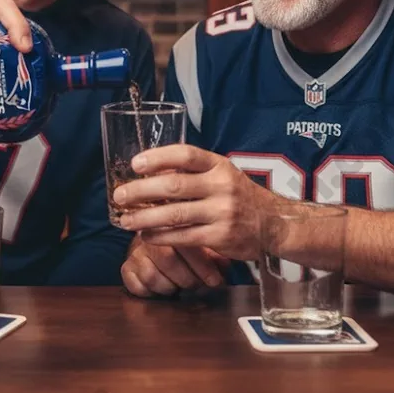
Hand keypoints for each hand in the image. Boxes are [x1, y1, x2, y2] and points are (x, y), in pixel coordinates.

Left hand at [113, 145, 277, 260]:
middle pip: (174, 186)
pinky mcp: (220, 237)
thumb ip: (193, 172)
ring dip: (144, 218)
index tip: (135, 163)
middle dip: (141, 191)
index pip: (186, 155)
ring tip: (125, 220)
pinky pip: (183, 237)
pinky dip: (160, 237)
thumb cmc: (240, 195)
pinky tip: (146, 236)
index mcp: (219, 165)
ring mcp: (222, 212)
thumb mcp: (221, 174)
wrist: (274, 224)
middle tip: (119, 196)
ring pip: (174, 215)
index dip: (158, 157)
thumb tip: (150, 172)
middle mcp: (221, 186)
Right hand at [121, 235, 228, 297]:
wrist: (155, 237)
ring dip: (170, 287)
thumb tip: (224, 264)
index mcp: (170, 223)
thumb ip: (216, 252)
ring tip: (179, 285)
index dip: (203, 265)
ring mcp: (136, 251)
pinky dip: (151, 292)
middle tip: (199, 285)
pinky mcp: (126, 267)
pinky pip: (135, 285)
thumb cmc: (186, 245)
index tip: (215, 280)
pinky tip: (162, 287)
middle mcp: (150, 234)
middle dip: (188, 279)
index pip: (185, 242)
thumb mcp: (205, 244)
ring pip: (151, 275)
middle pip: (167, 258)